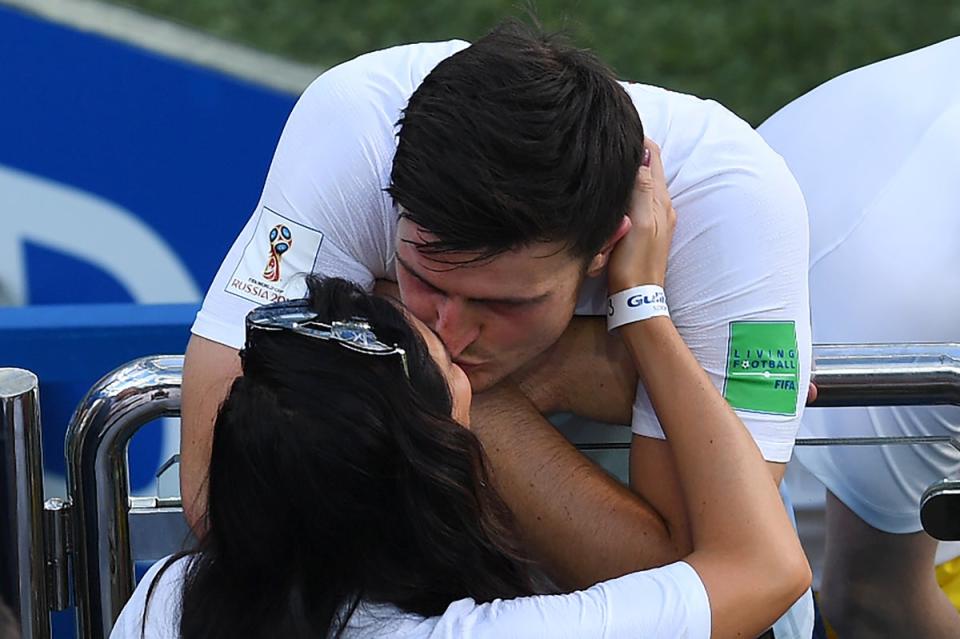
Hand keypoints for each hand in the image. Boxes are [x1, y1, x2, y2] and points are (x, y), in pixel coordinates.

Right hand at [607, 140, 675, 292]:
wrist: (635, 301)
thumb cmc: (634, 265)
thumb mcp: (638, 223)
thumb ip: (642, 189)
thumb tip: (642, 153)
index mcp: (661, 201)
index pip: (652, 155)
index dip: (636, 139)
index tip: (616, 127)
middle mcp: (662, 207)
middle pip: (649, 166)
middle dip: (633, 150)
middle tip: (609, 137)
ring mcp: (654, 220)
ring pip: (643, 182)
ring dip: (630, 169)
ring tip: (610, 157)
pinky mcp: (644, 231)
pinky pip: (637, 199)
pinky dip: (627, 188)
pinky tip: (615, 190)